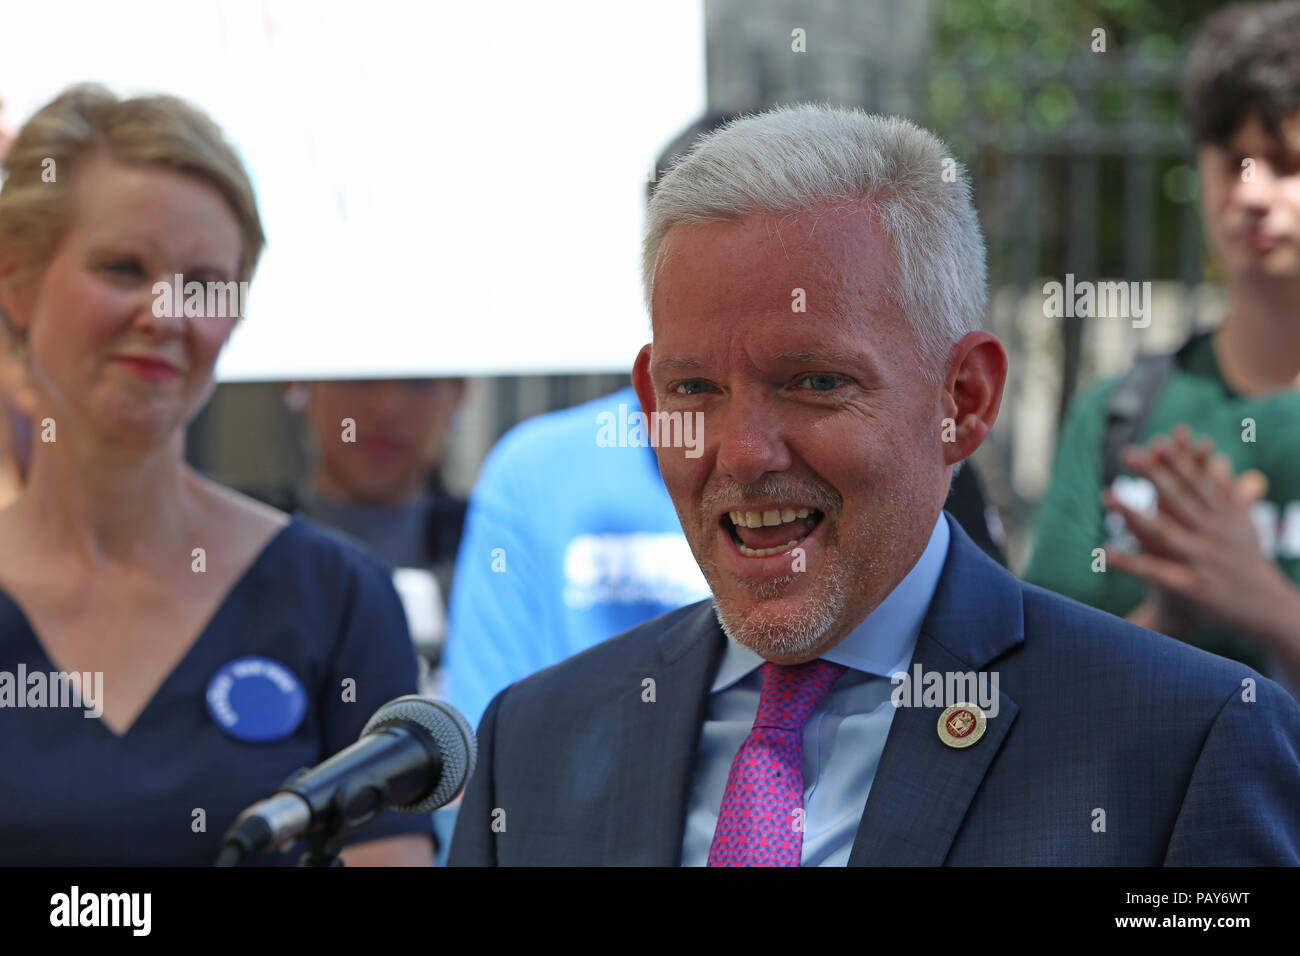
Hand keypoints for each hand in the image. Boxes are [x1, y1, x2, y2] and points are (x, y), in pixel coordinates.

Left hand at [1103, 425, 1280, 641]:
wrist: (1269, 609)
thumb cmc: (1247, 562)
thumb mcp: (1242, 524)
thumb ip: (1226, 492)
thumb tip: (1217, 460)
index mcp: (1225, 516)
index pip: (1199, 482)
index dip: (1178, 460)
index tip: (1159, 439)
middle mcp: (1214, 534)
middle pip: (1180, 499)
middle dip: (1154, 474)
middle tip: (1128, 453)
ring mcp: (1203, 559)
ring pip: (1164, 532)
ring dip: (1132, 514)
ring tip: (1105, 495)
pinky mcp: (1194, 586)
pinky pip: (1156, 572)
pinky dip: (1131, 563)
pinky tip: (1106, 553)